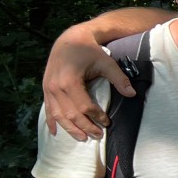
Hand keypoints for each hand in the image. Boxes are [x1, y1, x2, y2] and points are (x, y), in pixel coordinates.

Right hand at [44, 26, 134, 140]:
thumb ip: (119, 78)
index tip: (107, 122)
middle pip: (71, 114)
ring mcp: (48, 89)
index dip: (96, 117)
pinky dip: (51, 122)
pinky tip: (55, 132)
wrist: (70, 39)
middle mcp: (56, 87)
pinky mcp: (46, 89)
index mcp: (70, 82)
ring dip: (70, 129)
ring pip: (58, 115)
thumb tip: (132, 94)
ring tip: (82, 138)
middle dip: (85, 127)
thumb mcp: (106, 62)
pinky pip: (48, 109)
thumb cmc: (89, 50)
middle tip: (97, 136)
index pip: (84, 107)